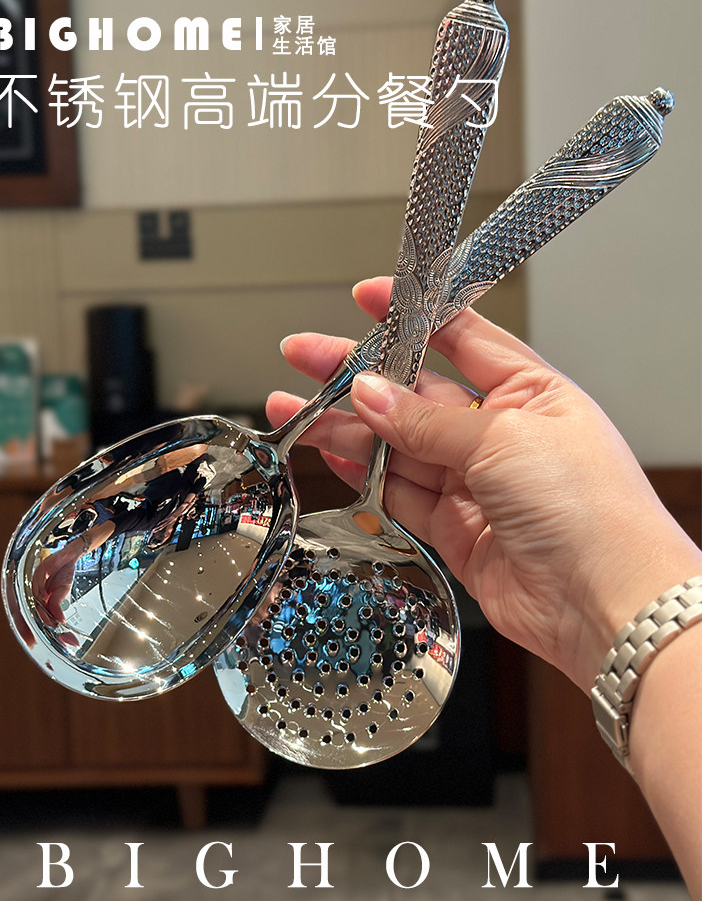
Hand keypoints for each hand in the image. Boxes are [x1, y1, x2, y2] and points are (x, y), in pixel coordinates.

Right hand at [268, 277, 701, 693]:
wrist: (604, 602)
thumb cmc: (588, 509)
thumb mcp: (502, 439)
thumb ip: (426, 421)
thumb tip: (369, 393)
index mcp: (529, 392)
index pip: (463, 337)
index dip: (412, 316)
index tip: (367, 298)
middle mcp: (501, 434)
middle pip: (416, 393)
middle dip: (358, 374)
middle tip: (306, 357)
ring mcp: (477, 484)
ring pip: (398, 446)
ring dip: (347, 427)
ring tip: (295, 410)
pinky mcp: (457, 530)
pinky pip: (399, 494)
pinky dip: (364, 475)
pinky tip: (330, 453)